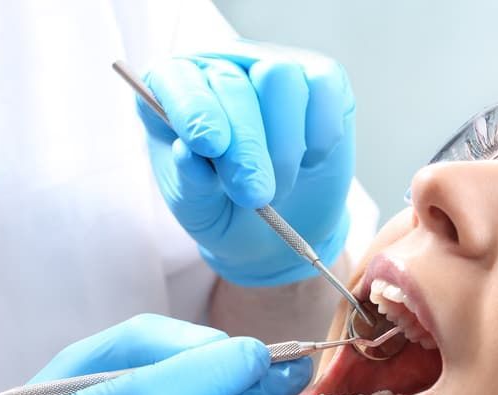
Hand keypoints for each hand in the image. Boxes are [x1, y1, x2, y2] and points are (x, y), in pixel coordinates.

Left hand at [139, 43, 355, 285]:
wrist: (279, 226)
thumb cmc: (226, 209)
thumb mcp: (197, 208)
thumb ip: (189, 182)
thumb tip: (187, 153)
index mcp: (174, 89)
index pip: (177, 79)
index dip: (194, 109)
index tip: (209, 146)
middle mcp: (222, 66)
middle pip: (234, 84)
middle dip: (246, 146)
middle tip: (255, 195)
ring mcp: (274, 65)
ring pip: (281, 77)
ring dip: (284, 144)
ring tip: (280, 186)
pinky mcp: (321, 77)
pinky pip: (323, 88)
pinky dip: (321, 132)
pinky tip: (309, 161)